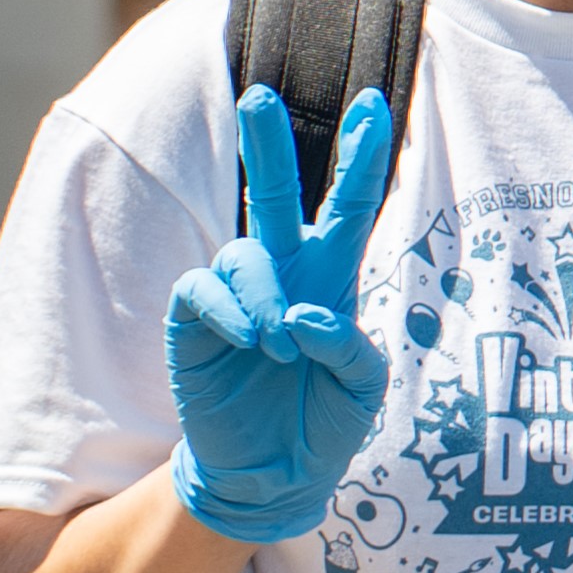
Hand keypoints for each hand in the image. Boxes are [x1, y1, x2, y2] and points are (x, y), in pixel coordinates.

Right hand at [164, 85, 393, 545]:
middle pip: (271, 194)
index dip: (361, 157)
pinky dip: (231, 309)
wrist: (275, 475)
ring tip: (280, 345)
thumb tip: (303, 315)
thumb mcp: (364, 390)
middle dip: (266, 145)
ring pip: (244, 253)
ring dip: (265, 293)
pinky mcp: (196, 321)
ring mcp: (236, 295)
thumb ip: (350, 348)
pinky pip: (205, 290)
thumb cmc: (325, 423)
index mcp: (330, 278)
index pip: (348, 206)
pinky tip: (252, 338)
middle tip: (260, 97)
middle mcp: (282, 274)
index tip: (377, 103)